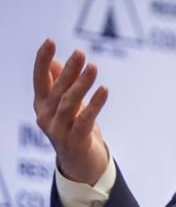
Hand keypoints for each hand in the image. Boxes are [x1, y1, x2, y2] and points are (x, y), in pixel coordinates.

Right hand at [33, 39, 109, 184]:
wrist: (80, 164)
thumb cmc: (73, 129)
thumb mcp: (65, 106)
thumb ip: (58, 85)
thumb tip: (55, 62)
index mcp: (42, 106)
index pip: (39, 79)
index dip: (42, 60)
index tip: (49, 41)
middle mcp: (46, 117)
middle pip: (57, 90)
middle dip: (68, 70)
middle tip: (80, 53)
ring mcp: (58, 130)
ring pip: (69, 104)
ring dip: (82, 84)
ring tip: (93, 67)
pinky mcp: (75, 141)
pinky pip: (85, 120)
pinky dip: (95, 104)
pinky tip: (104, 90)